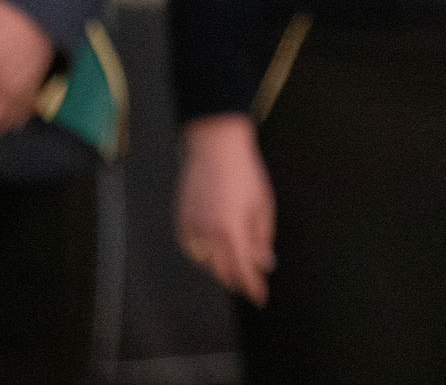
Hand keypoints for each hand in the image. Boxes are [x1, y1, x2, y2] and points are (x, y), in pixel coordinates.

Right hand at [178, 115, 276, 304]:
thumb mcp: (263, 203)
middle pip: (222, 271)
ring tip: (236, 264)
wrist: (215, 147)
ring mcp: (191, 228)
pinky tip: (216, 249)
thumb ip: (262, 236)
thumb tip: (264, 263)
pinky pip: (193, 248)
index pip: (243, 270)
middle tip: (250, 282)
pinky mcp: (180, 222)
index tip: (260, 298)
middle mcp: (208, 234)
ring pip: (205, 263)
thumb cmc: (245, 173)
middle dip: (238, 279)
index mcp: (232, 229)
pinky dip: (204, 254)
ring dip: (221, 268)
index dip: (252, 287)